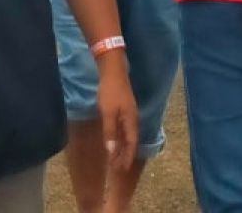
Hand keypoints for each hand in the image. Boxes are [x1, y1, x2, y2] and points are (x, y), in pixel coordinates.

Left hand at [96, 54, 138, 170]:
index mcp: (131, 120)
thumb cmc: (110, 92)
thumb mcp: (108, 113)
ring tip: (115, 158)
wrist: (113, 72)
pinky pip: (123, 129)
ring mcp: (129, 113)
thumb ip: (110, 132)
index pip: (131, 143)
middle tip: (117, 168)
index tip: (122, 169)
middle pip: (131, 141)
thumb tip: (111, 150)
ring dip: (122, 147)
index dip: (127, 157)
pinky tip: (114, 141)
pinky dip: (119, 138)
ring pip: (127, 135)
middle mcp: (132, 118)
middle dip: (125, 155)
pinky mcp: (124, 109)